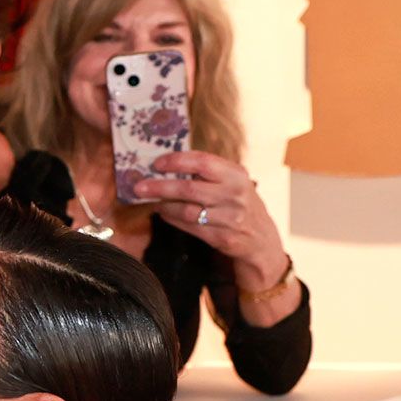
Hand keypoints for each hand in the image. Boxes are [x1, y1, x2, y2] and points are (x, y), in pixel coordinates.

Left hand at [136, 152, 287, 282]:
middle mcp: (235, 195)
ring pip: (187, 210)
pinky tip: (163, 213)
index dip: (177, 161)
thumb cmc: (239, 203)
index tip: (156, 163)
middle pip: (189, 188)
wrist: (261, 238)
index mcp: (236, 175)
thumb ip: (208, 172)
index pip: (203, 162)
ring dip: (164, 205)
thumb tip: (167, 163)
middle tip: (139, 186)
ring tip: (151, 200)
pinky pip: (190, 227)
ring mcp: (230, 218)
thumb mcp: (233, 181)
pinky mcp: (222, 238)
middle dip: (160, 187)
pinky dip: (172, 219)